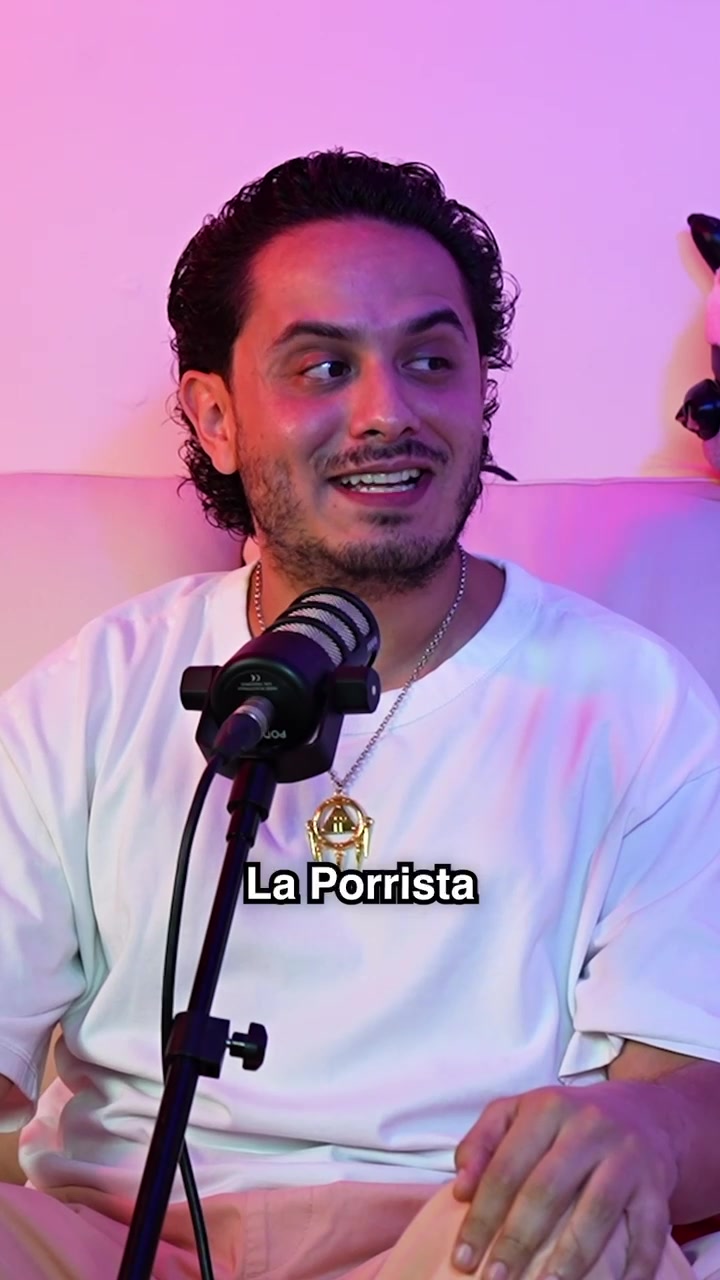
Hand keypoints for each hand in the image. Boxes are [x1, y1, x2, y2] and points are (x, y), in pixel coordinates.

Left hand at [451, 1082, 678, 1279]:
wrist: (642, 1112)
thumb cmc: (566, 1122)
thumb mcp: (519, 1113)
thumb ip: (483, 1142)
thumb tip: (460, 1189)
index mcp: (548, 1108)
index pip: (506, 1168)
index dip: (482, 1216)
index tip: (462, 1258)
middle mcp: (589, 1127)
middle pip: (546, 1192)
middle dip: (516, 1243)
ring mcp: (627, 1156)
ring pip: (594, 1214)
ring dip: (567, 1260)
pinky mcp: (657, 1186)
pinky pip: (647, 1233)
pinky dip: (632, 1268)